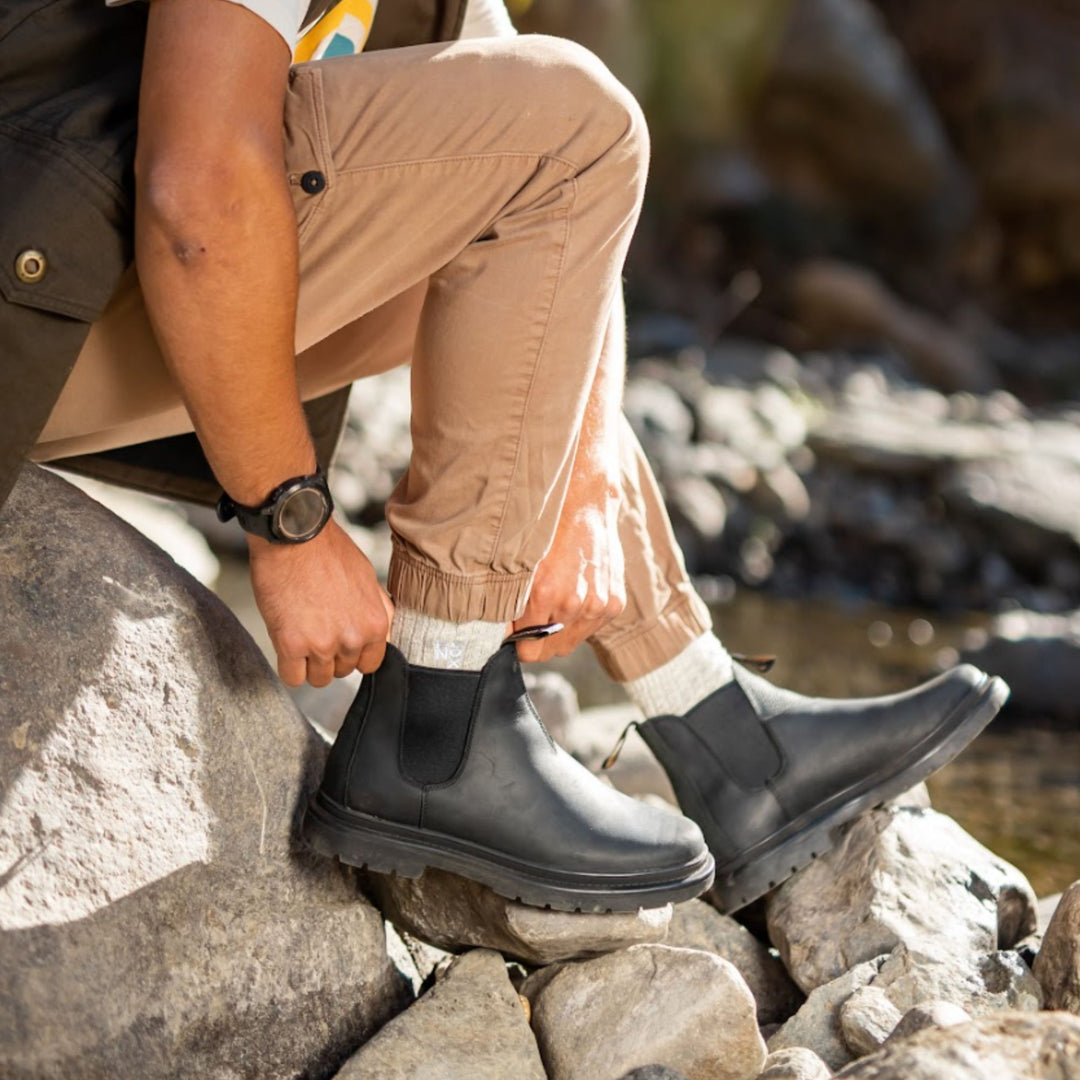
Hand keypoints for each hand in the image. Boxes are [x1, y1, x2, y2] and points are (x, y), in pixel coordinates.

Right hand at [249, 518, 394, 686]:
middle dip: (330, 656)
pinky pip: (293, 678)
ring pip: (319, 679)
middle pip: (343, 671)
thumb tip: (380, 632)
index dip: (353, 655)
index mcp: (375, 623)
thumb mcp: (367, 579)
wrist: (295, 534)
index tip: (341, 645)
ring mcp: (322, 644)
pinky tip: (286, 645)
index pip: (370, 664)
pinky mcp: (291, 644)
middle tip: (316, 631)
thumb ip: (375, 610)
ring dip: (308, 663)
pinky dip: (289, 666)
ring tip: (300, 635)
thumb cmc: (327, 549)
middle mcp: (353, 638)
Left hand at [513, 468, 625, 663]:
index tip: (515, 633)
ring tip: (554, 603)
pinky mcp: (614, 603)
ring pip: (571, 644)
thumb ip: (507, 602)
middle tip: (532, 618)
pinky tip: (574, 597)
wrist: (585, 506)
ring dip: (560, 632)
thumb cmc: (547, 531)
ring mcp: (598, 605)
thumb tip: (500, 634)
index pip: (529, 652)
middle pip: (550, 652)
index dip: (519, 644)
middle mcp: (574, 603)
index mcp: (545, 594)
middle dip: (538, 640)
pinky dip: (580, 621)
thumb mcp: (518, 563)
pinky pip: (590, 630)